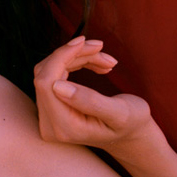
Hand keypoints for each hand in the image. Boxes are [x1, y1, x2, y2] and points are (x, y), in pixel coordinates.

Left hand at [33, 37, 176, 176]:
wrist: (130, 135)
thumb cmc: (130, 124)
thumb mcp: (119, 113)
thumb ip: (89, 101)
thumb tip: (57, 86)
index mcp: (65, 127)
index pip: (47, 84)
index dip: (61, 57)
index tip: (84, 41)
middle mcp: (50, 124)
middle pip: (47, 75)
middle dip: (73, 55)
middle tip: (101, 47)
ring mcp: (48, 117)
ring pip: (50, 71)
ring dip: (76, 58)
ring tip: (105, 59)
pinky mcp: (51, 107)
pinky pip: (54, 75)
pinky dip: (75, 64)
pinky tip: (98, 65)